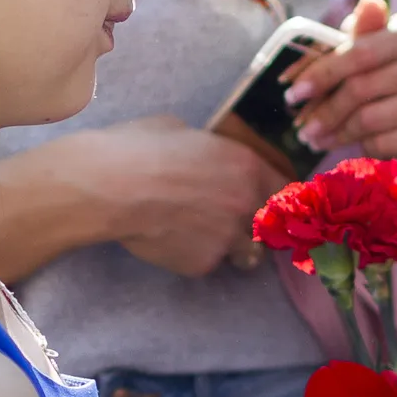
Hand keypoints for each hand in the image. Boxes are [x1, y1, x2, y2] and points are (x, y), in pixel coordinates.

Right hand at [104, 116, 283, 276]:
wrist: (110, 187)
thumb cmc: (140, 148)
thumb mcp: (184, 132)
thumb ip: (209, 152)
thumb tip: (205, 155)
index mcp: (246, 167)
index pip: (286, 192)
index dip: (280, 201)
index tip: (273, 207)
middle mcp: (246, 205)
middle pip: (273, 228)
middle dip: (259, 228)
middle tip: (238, 225)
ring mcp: (227, 238)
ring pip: (248, 255)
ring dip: (235, 249)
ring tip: (208, 240)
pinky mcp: (203, 263)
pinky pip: (210, 264)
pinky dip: (197, 257)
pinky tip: (172, 243)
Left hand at [289, 0, 396, 164]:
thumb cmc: (389, 68)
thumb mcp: (369, 44)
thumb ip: (364, 27)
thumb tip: (370, 0)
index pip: (364, 51)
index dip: (324, 73)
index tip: (294, 93)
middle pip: (364, 86)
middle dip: (326, 109)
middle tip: (303, 126)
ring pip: (372, 118)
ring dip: (337, 131)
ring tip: (319, 137)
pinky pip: (388, 143)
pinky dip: (363, 146)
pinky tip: (354, 144)